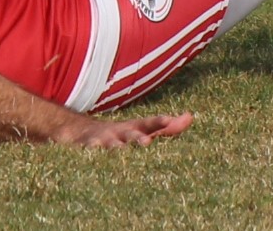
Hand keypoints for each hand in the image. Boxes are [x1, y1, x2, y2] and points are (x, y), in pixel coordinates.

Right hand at [59, 111, 193, 147]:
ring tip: (119, 149)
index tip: (174, 120)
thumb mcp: (143, 130)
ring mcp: (103, 141)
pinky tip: (91, 156)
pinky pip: (90, 153)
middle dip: (138, 137)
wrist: (83, 133)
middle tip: (147, 142)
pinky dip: (91, 154)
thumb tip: (190, 117)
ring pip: (109, 144)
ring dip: (115, 146)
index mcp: (135, 128)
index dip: (161, 122)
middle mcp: (121, 132)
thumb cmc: (122, 134)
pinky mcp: (87, 150)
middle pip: (131, 133)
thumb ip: (167, 127)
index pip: (151, 124)